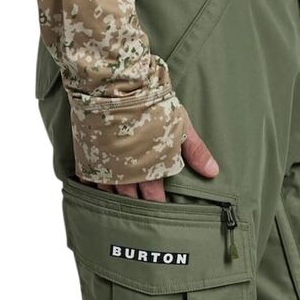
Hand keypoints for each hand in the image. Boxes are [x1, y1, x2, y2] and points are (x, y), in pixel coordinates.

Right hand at [84, 116, 218, 201]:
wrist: (114, 86)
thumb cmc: (151, 104)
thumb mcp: (180, 126)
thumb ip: (195, 151)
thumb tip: (213, 172)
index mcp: (150, 168)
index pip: (155, 197)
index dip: (158, 204)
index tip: (162, 213)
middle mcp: (126, 173)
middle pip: (132, 199)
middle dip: (138, 206)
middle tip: (142, 214)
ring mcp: (105, 166)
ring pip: (110, 193)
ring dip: (117, 198)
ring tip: (122, 205)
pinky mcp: (86, 157)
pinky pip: (89, 180)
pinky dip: (95, 186)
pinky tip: (99, 189)